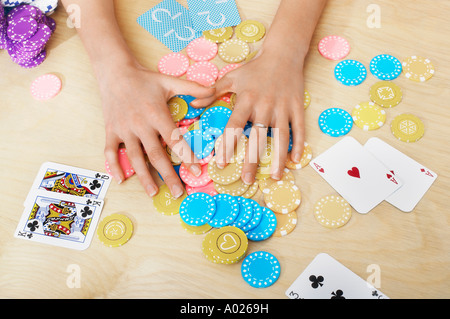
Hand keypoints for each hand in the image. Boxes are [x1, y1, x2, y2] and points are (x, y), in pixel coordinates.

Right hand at [99, 59, 215, 197]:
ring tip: (153, 193)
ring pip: (135, 157)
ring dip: (144, 177)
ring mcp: (124, 129)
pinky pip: (111, 151)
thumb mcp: (170, 81)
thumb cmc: (145, 79)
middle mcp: (141, 125)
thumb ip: (193, 87)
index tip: (196, 171)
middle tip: (178, 192)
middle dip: (168, 175)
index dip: (186, 156)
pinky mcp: (111, 131)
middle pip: (156, 155)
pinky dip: (115, 166)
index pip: (174, 140)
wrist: (115, 72)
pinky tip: (121, 179)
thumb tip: (214, 90)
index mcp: (156, 114)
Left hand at [195, 50, 305, 184]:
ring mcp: (283, 107)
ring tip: (275, 177)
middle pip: (258, 137)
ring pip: (281, 137)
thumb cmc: (254, 68)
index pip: (235, 127)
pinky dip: (298, 145)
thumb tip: (193, 102)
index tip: (222, 163)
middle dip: (253, 160)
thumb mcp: (231, 77)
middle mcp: (265, 105)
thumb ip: (212, 92)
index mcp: (246, 99)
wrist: (283, 54)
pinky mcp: (297, 107)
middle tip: (248, 179)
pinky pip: (299, 129)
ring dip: (278, 158)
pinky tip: (294, 160)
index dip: (228, 146)